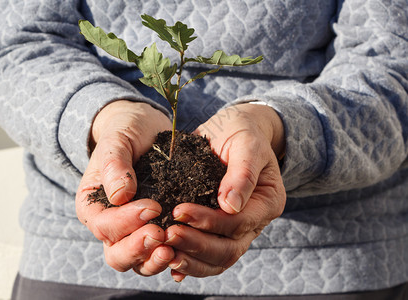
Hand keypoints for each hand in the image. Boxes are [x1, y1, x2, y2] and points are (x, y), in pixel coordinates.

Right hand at [75, 100, 174, 275]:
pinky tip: (186, 251)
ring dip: (154, 260)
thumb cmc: (127, 132)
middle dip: (138, 248)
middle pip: (117, 254)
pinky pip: (159, 254)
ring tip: (173, 249)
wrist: (145, 131)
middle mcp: (109, 225)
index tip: (153, 207)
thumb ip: (114, 164)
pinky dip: (171, 257)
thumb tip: (120, 195)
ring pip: (138, 262)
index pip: (104, 225)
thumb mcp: (118, 140)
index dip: (126, 221)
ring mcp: (132, 233)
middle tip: (161, 235)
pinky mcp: (155, 232)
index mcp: (92, 206)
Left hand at [165, 103, 285, 280]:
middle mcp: (254, 222)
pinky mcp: (218, 231)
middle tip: (167, 235)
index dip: (210, 221)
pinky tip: (170, 265)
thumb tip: (230, 206)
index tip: (180, 211)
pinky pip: (207, 256)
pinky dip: (190, 263)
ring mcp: (237, 230)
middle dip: (197, 245)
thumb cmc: (242, 133)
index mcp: (267, 202)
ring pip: (218, 260)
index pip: (238, 223)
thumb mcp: (246, 143)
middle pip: (228, 249)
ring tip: (164, 252)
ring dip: (191, 260)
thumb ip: (242, 172)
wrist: (234, 132)